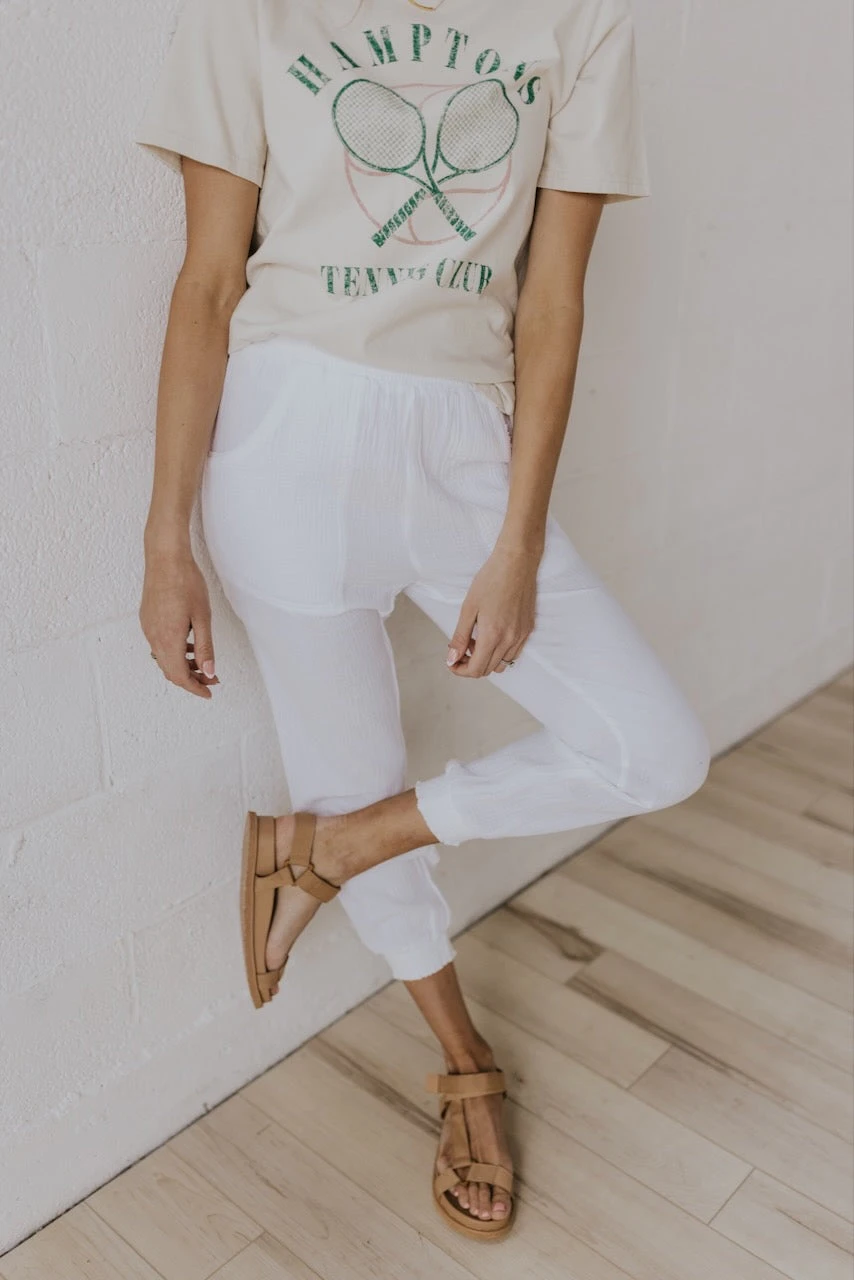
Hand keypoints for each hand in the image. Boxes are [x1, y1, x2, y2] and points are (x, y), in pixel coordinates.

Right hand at [139, 551, 218, 697]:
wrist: (165, 558)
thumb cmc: (186, 582)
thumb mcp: (203, 617)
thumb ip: (205, 647)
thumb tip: (209, 671)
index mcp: (168, 639)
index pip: (179, 676)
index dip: (195, 688)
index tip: (209, 692)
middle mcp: (154, 637)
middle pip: (170, 670)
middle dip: (191, 678)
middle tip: (212, 678)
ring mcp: (148, 628)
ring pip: (163, 659)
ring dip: (182, 665)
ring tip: (202, 661)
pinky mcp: (147, 620)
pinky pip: (159, 645)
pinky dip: (174, 652)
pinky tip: (188, 644)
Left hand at [446, 543, 538, 677]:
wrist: (517, 562)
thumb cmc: (491, 579)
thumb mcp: (468, 608)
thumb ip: (460, 636)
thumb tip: (452, 658)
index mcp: (492, 635)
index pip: (476, 669)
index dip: (460, 670)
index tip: (451, 662)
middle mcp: (510, 639)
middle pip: (488, 669)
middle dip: (470, 665)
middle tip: (460, 650)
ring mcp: (522, 636)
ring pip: (502, 664)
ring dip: (486, 660)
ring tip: (476, 641)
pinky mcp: (528, 629)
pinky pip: (514, 653)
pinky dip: (500, 653)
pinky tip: (492, 636)